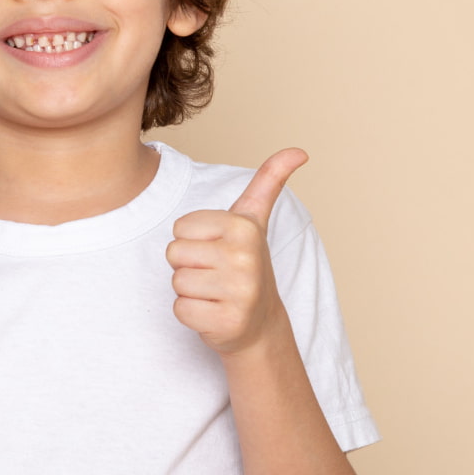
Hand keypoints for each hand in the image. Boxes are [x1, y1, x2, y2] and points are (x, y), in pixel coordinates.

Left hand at [166, 148, 307, 355]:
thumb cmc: (246, 265)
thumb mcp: (254, 220)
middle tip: (215, 273)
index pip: (179, 228)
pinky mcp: (227, 322)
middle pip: (174, 253)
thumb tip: (299, 150)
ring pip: (177, 282)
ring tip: (215, 292)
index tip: (217, 250)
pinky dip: (191, 314)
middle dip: (189, 265)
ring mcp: (238, 292)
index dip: (192, 240)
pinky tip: (214, 312)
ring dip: (190, 290)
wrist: (260, 323)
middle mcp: (244, 257)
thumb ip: (268, 181)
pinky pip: (180, 310)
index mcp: (244, 227)